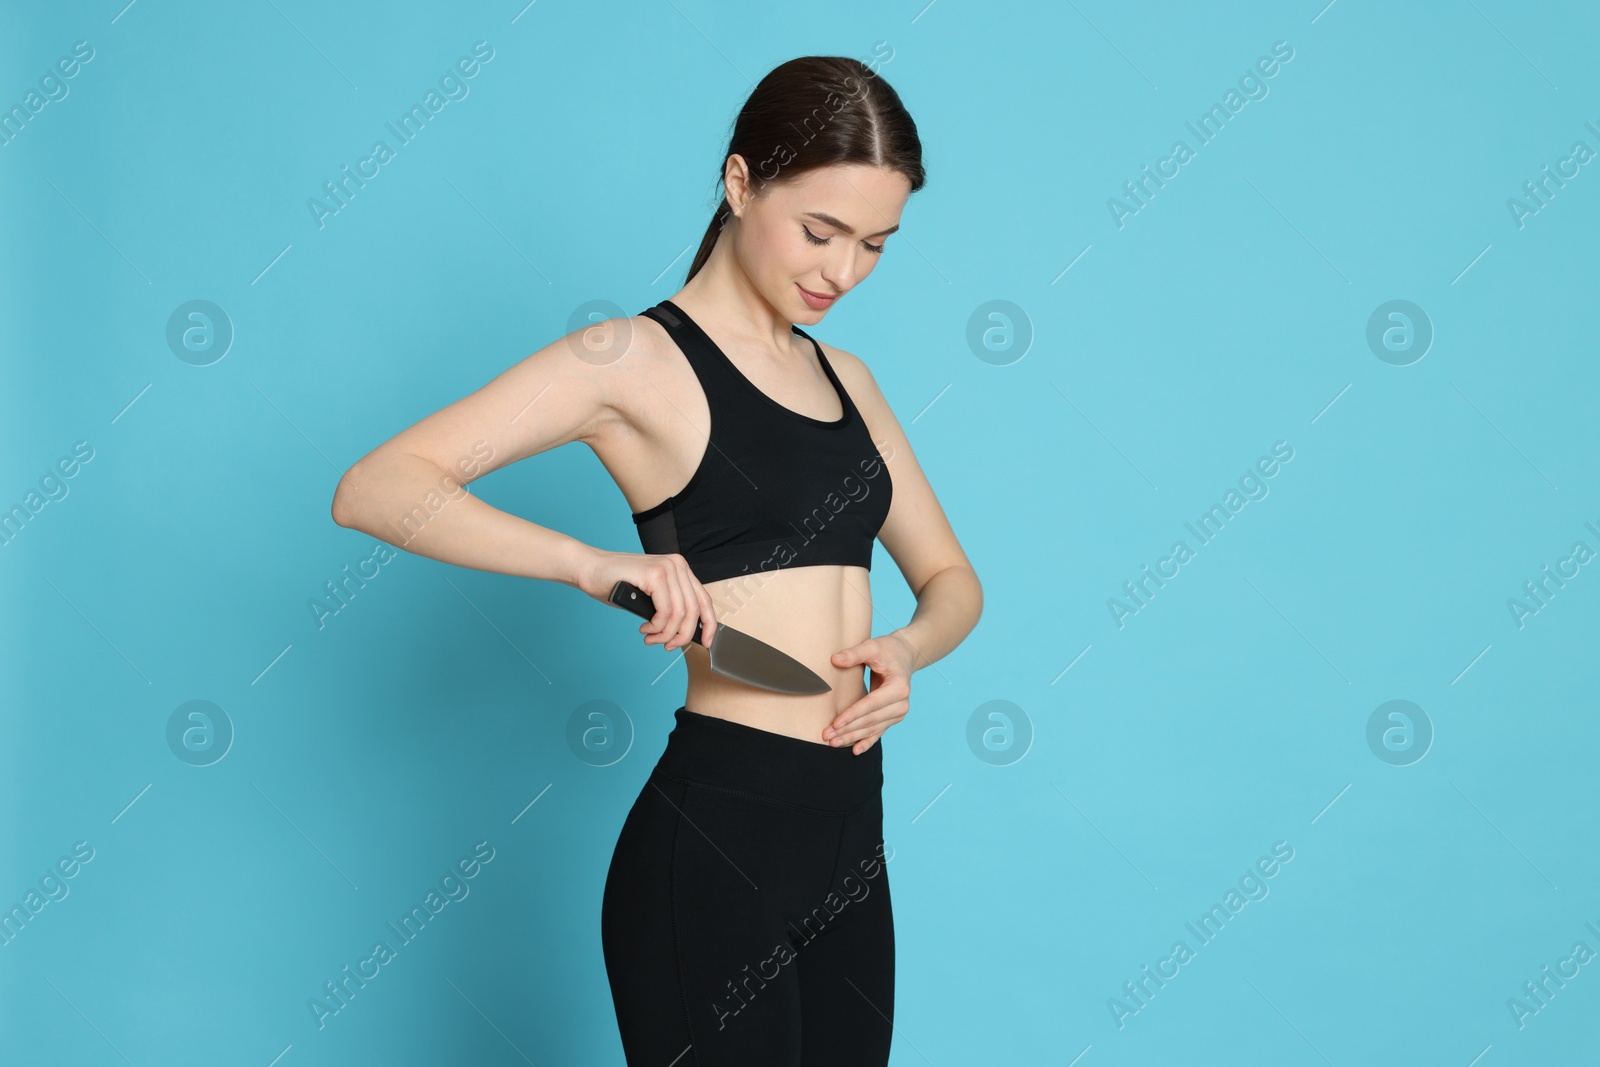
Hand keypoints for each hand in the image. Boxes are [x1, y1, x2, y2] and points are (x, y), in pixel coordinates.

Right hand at [575, 548, 717, 651]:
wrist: (590, 569)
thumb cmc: (617, 584)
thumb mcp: (651, 597)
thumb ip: (670, 607)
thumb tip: (686, 632)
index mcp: (680, 569)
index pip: (704, 600)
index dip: (709, 625)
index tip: (706, 643)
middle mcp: (677, 565)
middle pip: (693, 611)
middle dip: (682, 636)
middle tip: (666, 645)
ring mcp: (666, 568)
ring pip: (679, 614)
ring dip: (665, 634)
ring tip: (651, 637)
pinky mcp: (653, 575)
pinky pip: (665, 612)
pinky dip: (657, 627)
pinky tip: (645, 628)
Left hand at [823, 631, 916, 754]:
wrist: (904, 655)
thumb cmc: (888, 650)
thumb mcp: (872, 646)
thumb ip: (854, 653)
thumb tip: (835, 660)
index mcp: (898, 687)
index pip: (871, 705)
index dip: (852, 715)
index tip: (835, 723)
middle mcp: (901, 704)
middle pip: (870, 720)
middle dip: (848, 730)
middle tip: (826, 736)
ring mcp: (898, 713)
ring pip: (872, 729)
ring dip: (852, 737)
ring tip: (833, 743)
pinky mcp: (893, 717)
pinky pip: (879, 731)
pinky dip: (867, 742)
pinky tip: (855, 750)